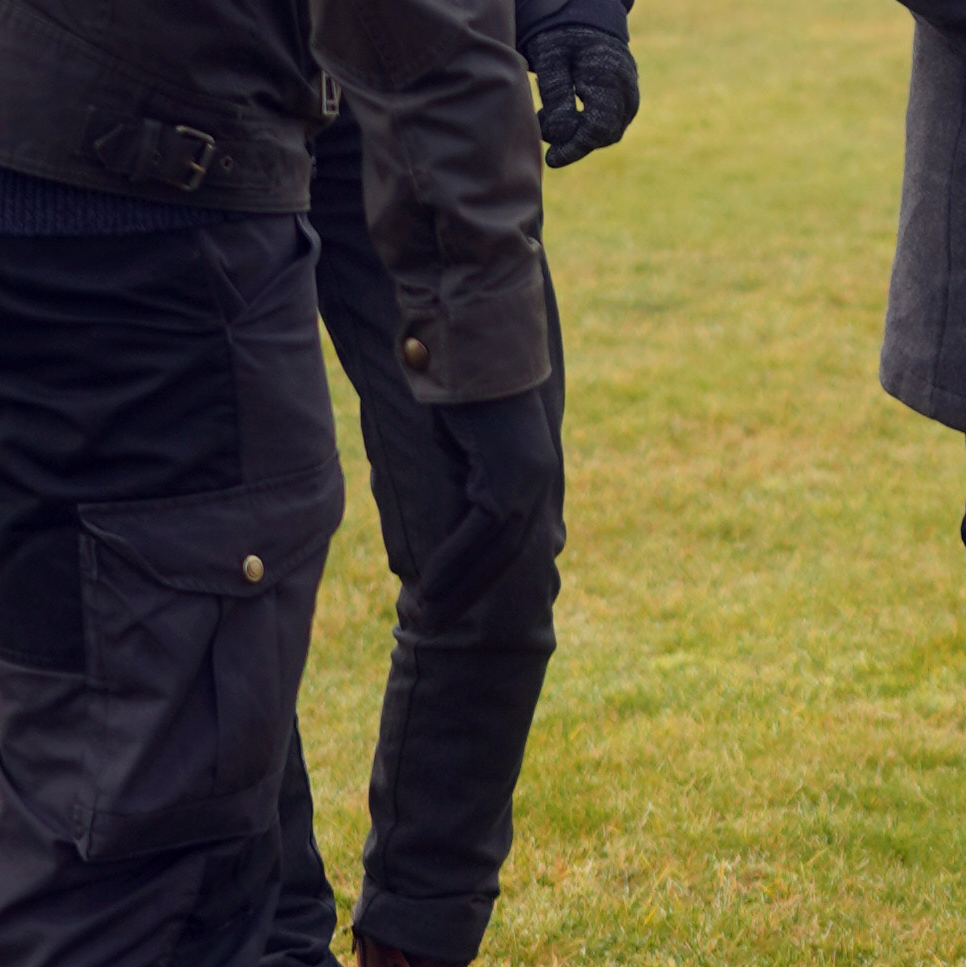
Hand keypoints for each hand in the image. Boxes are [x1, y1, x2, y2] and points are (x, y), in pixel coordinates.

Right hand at [405, 388, 562, 630]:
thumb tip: (450, 498)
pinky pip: (484, 530)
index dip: (484, 579)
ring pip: (496, 552)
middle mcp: (539, 483)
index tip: (458, 606)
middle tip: (434, 624)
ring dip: (458, 587)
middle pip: (506, 558)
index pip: (513, 544)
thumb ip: (468, 471)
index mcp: (533, 477)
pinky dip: (454, 560)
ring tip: (426, 614)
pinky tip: (429, 585)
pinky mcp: (510, 472)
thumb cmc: (461, 383)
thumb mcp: (469, 437)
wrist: (474, 342)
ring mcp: (528, 479)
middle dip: (469, 595)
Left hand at [524, 10, 637, 164]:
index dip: (575, 148)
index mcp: (609, 77)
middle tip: (544, 128)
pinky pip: (613, 118)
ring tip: (551, 116)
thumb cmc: (561, 30)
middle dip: (576, 141)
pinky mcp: (626, 90)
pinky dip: (590, 123)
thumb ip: (556, 94)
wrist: (584, 6)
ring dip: (583, 132)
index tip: (552, 159)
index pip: (599, 128)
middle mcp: (627, 86)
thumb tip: (562, 134)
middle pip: (608, 133)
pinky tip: (566, 111)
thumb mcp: (550, 57)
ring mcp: (630, 89)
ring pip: (611, 128)